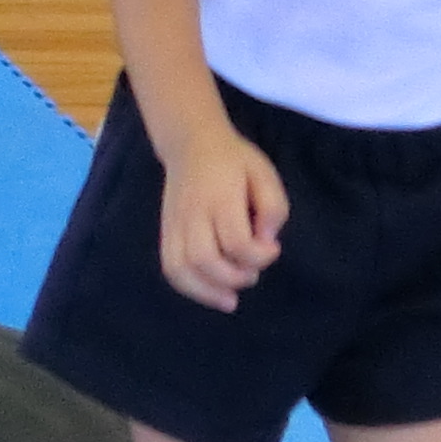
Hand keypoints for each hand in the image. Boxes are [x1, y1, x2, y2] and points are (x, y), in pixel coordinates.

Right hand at [156, 129, 289, 310]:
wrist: (191, 144)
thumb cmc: (234, 161)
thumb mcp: (264, 173)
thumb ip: (273, 207)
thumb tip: (266, 241)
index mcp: (220, 197)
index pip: (236, 241)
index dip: (259, 256)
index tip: (272, 248)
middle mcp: (193, 213)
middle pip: (205, 259)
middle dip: (234, 277)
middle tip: (253, 272)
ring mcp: (175, 224)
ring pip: (181, 268)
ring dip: (208, 290)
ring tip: (230, 296)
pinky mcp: (166, 232)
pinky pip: (170, 267)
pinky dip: (189, 287)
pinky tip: (210, 292)